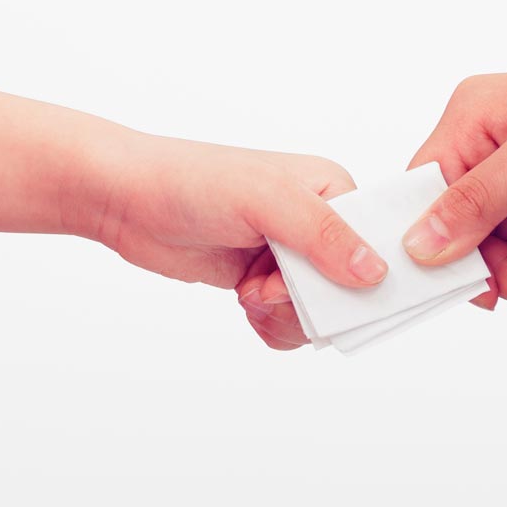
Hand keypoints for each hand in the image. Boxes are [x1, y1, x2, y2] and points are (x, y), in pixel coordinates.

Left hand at [88, 135, 378, 314]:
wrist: (130, 200)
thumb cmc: (193, 181)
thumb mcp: (264, 199)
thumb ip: (322, 234)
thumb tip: (375, 271)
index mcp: (332, 188)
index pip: (376, 243)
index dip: (356, 277)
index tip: (318, 288)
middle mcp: (318, 221)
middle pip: (350, 289)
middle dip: (309, 302)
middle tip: (266, 289)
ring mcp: (290, 254)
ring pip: (320, 312)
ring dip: (286, 315)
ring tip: (250, 292)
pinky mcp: (264, 279)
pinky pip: (292, 322)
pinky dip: (272, 324)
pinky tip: (246, 303)